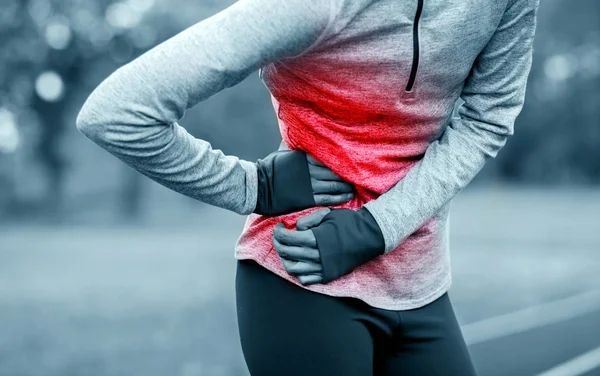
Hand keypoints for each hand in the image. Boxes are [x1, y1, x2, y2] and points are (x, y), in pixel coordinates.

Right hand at [254, 150, 353, 215]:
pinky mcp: (307, 199)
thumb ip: (293, 147)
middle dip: (346, 175)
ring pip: (334, 185)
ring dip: (345, 187)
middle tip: (356, 177)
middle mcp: (309, 170)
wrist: (257, 188)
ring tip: (353, 188)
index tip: (350, 162)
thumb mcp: (282, 154)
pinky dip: (339, 197)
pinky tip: (347, 197)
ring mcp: (309, 185)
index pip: (328, 157)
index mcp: (304, 157)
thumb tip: (294, 136)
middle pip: (334, 171)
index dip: (340, 161)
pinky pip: (328, 198)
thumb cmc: (268, 169)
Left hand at [271, 207, 385, 284]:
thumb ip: (308, 220)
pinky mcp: (328, 275)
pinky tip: (299, 261)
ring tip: (286, 250)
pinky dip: (298, 272)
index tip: (279, 226)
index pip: (287, 238)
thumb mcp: (327, 214)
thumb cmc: (349, 222)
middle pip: (287, 253)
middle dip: (278, 243)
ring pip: (293, 269)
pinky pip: (305, 279)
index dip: (278, 232)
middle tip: (278, 236)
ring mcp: (322, 268)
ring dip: (285, 258)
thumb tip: (295, 228)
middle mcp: (317, 255)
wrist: (370, 236)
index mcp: (315, 239)